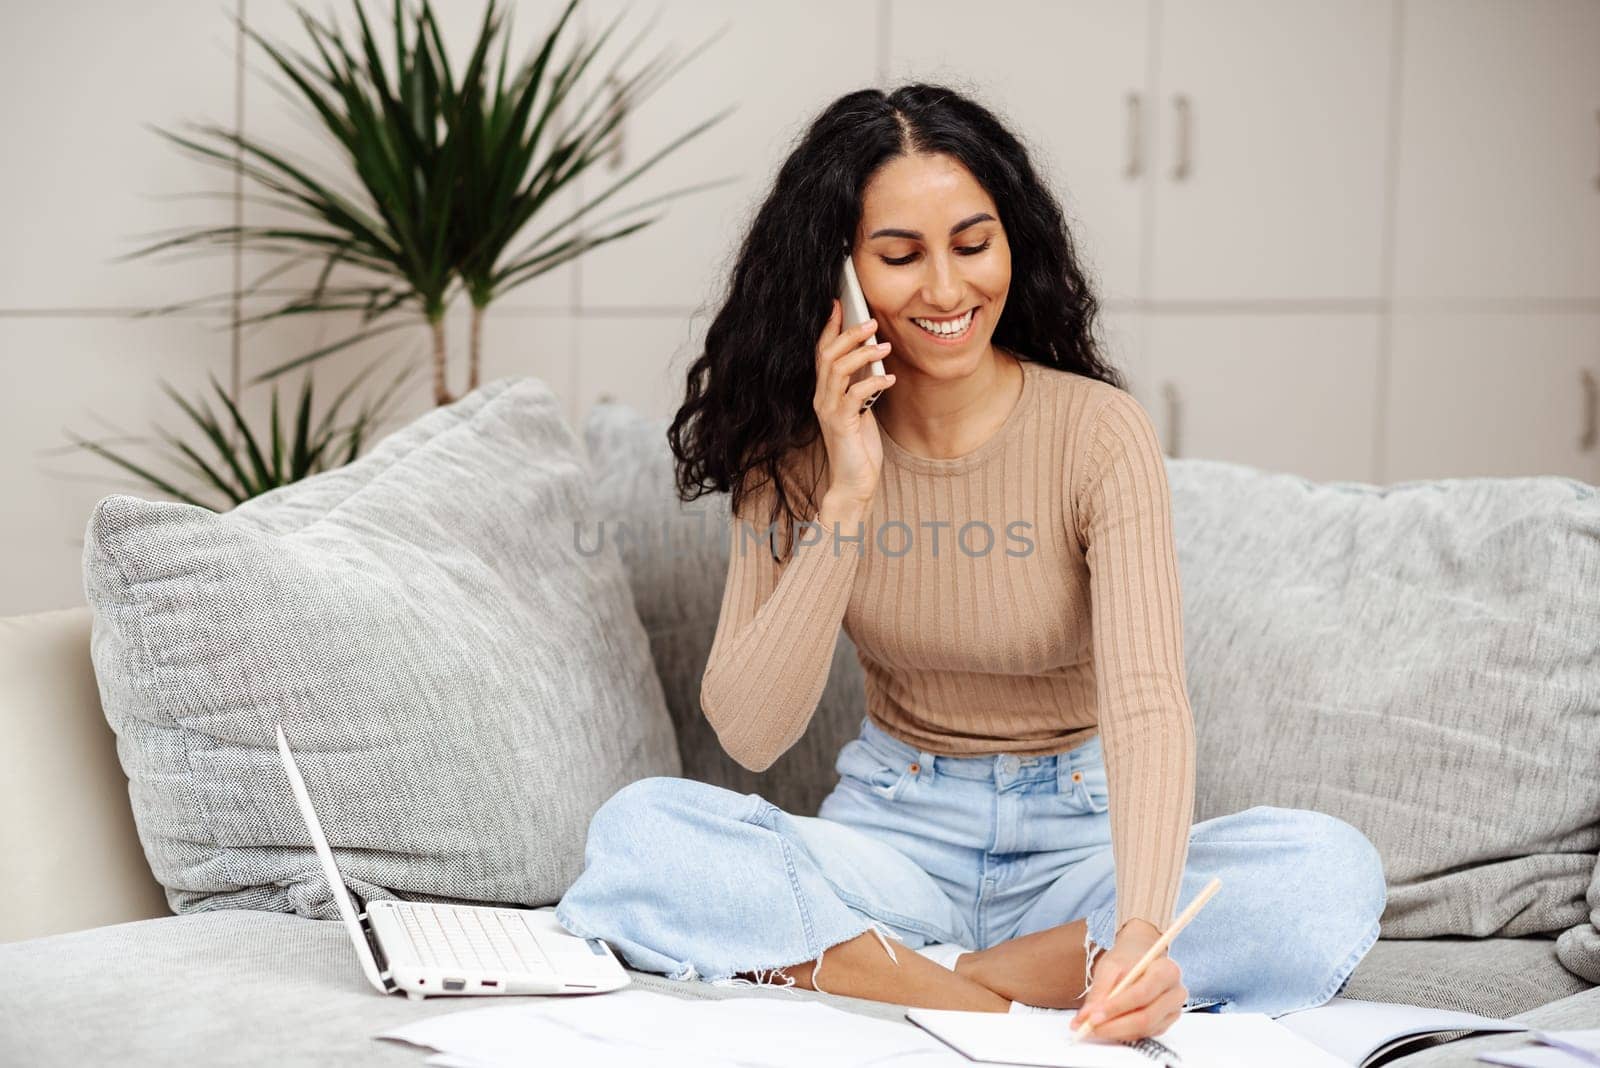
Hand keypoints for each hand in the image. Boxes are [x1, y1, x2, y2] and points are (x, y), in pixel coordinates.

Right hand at [813, 298, 894, 505]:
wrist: (853, 483)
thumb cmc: (859, 447)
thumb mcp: (861, 409)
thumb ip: (861, 385)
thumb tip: (874, 357)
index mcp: (824, 392)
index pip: (821, 352)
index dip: (829, 326)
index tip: (840, 303)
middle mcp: (821, 398)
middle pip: (827, 355)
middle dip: (849, 334)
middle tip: (872, 321)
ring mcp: (828, 411)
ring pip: (837, 370)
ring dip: (862, 354)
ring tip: (884, 345)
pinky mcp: (840, 425)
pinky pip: (854, 395)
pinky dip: (873, 382)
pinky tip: (890, 379)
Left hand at [1075, 919, 1186, 1042]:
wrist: (1141, 958)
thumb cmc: (1127, 960)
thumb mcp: (1110, 966)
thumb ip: (1099, 991)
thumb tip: (1085, 1017)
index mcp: (1167, 971)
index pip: (1141, 994)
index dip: (1116, 1007)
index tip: (1093, 1016)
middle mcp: (1176, 993)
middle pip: (1146, 1017)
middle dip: (1114, 1026)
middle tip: (1089, 1027)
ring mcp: (1173, 1011)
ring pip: (1144, 1030)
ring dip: (1115, 1032)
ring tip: (1093, 1028)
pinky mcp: (1165, 1023)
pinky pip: (1144, 1034)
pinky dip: (1122, 1034)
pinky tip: (1107, 1028)